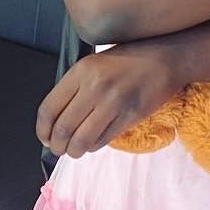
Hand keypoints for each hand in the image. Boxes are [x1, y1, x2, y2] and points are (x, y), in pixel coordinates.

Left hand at [37, 38, 181, 157]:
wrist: (167, 57)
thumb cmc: (130, 58)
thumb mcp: (96, 63)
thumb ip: (76, 87)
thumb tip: (57, 120)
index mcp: (81, 71)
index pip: (49, 108)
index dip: (42, 130)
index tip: (45, 138)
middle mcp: (94, 86)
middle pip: (62, 128)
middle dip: (57, 145)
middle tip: (59, 149)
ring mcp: (113, 102)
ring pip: (81, 140)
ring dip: (74, 151)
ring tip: (75, 150)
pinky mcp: (129, 116)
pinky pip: (102, 140)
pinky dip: (94, 147)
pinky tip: (94, 142)